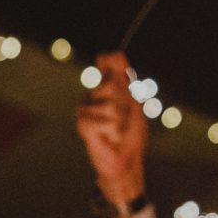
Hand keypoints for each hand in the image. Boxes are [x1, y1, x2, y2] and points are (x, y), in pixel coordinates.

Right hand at [75, 50, 148, 203]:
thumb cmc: (131, 134)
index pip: (113, 61)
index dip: (112, 61)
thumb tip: (105, 56)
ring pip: (109, 105)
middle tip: (124, 118)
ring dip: (120, 122)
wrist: (125, 160)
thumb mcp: (134, 103)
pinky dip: (112, 132)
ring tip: (117, 130)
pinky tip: (109, 137)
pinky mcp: (82, 124)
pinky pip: (103, 121)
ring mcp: (86, 108)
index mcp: (111, 86)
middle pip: (112, 84)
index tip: (116, 73)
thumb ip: (124, 80)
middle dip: (125, 104)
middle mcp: (96, 94)